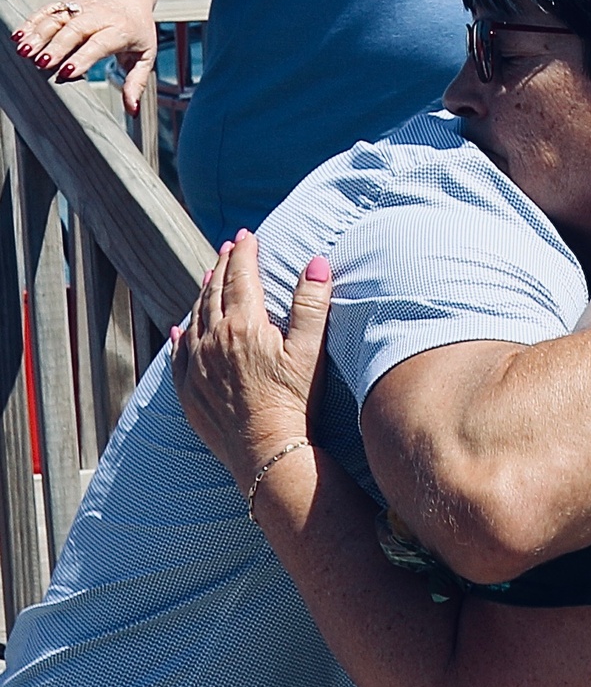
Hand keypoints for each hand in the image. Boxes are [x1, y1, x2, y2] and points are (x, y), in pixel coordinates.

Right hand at [11, 0, 156, 114]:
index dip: (82, 57)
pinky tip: (19, 36)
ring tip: (24, 51)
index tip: (66, 71)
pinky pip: (47, 11)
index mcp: (120, 29)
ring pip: (57, 18)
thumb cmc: (137, 30)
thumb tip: (132, 110)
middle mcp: (99, 16)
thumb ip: (136, 82)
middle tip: (41, 63)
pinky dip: (32, 22)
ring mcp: (81, 7)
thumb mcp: (145, 56)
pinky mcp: (67, 3)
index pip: (99, 43)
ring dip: (39, 34)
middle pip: (74, 29)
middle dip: (56, 46)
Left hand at [171, 231, 332, 492]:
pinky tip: (180, 329)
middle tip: (227, 249)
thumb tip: (316, 263)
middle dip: (222, 267)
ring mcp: (196, 365)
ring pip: (195, 317)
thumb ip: (312, 304)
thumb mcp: (309, 351)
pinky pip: (178, 354)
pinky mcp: (189, 389)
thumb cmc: (294, 401)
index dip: (244, 253)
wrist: (266, 450)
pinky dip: (180, 336)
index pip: (241, 276)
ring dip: (203, 294)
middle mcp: (213, 339)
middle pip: (214, 292)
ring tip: (209, 278)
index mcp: (243, 324)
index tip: (246, 236)